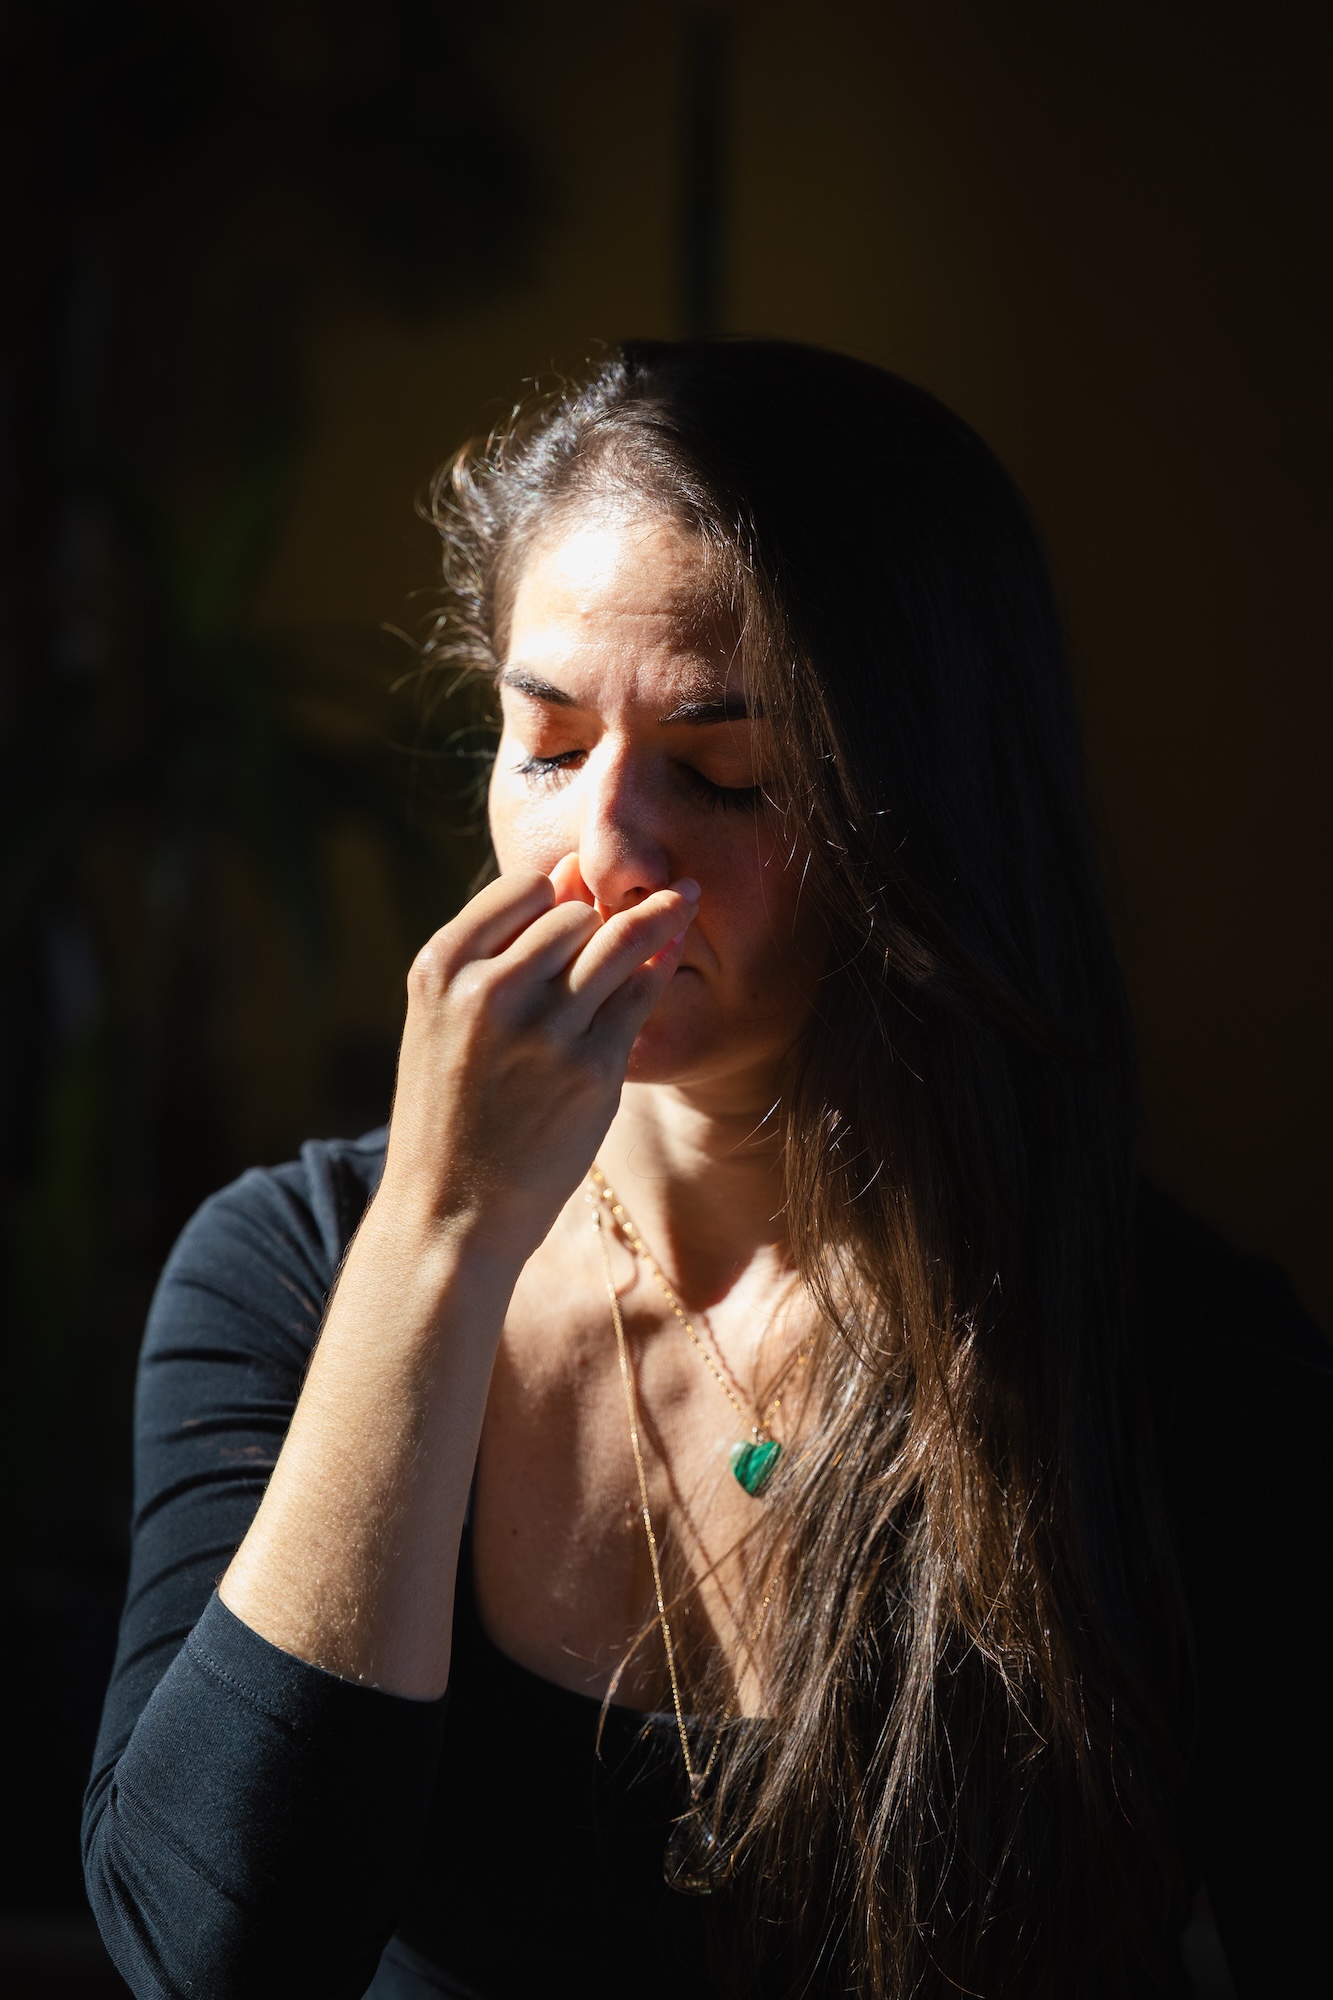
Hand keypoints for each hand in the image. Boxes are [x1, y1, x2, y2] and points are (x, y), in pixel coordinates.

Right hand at [375, 859, 699, 1263]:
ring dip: (657, 917)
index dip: (559, 889)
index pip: (524, 888)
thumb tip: (568, 872)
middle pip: (576, 913)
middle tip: (631, 912)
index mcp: (442, 968)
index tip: (580, 897)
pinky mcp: (594, 1069)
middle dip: (603, 914)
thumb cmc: (452, 1107)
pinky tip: (670, 957)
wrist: (451, 1209)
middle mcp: (490, 990)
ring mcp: (546, 1030)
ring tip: (687, 897)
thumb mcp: (444, 1018)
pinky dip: (659, 971)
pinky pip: (642, 994)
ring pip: (619, 942)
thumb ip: (497, 948)